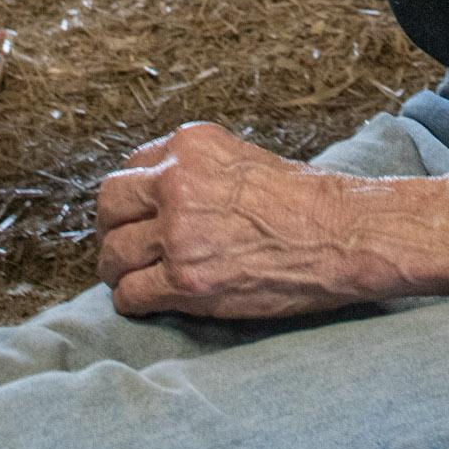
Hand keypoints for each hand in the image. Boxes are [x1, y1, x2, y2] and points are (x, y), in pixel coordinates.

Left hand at [95, 120, 366, 318]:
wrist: (339, 234)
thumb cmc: (301, 199)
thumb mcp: (240, 158)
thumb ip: (195, 169)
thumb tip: (158, 193)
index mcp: (189, 145)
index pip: (131, 167)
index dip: (132, 198)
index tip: (137, 216)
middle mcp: (176, 182)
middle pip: (109, 205)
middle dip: (112, 229)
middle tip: (122, 247)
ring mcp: (178, 233)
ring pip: (114, 254)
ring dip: (118, 270)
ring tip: (131, 279)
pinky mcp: (185, 280)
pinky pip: (131, 295)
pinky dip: (132, 302)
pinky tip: (146, 302)